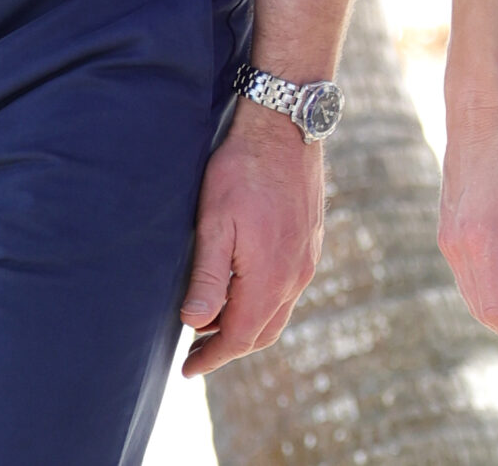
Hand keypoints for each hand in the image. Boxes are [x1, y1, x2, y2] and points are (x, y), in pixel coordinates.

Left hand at [179, 103, 325, 375]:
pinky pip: (288, 289)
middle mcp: (295, 276)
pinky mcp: (310, 241)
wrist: (286, 126)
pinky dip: (262, 302)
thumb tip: (195, 323)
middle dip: (228, 348)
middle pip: (261, 332)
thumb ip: (209, 277)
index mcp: (270, 278)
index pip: (238, 337)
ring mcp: (306, 258)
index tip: (188, 371)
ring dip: (246, 324)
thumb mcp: (215, 222)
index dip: (211, 358)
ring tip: (213, 323)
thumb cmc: (243, 170)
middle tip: (196, 353)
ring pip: (277, 312)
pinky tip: (242, 288)